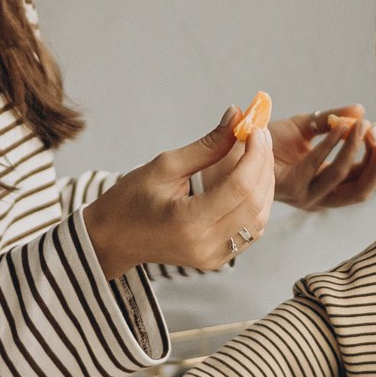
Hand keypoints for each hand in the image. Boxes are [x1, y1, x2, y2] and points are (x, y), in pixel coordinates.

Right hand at [84, 108, 275, 276]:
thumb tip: (236, 116)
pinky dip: (255, 203)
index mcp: (190, 222)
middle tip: (259, 135)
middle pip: (255, 203)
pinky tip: (248, 179)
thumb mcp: (165, 166)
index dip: (255, 154)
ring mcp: (213, 257)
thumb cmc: (129, 202)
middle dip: (263, 164)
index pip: (241, 187)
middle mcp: (206, 245)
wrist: (111, 240)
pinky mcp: (217, 260)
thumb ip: (207, 145)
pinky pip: (250, 231)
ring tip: (255, 154)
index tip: (254, 128)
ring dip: (263, 184)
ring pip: (259, 219)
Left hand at [272, 105, 375, 210]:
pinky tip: (342, 126)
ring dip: (357, 150)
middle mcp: (319, 198)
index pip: (362, 181)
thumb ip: (334, 119)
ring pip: (343, 178)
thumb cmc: (269, 138)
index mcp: (327, 187)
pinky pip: (318, 166)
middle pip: (360, 190)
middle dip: (375, 162)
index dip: (375, 159)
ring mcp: (304, 196)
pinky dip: (333, 145)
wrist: (234, 143)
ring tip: (362, 125)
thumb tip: (361, 108)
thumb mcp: (308, 126)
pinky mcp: (289, 186)